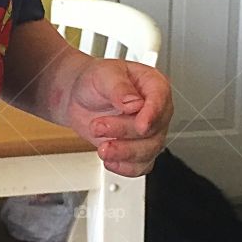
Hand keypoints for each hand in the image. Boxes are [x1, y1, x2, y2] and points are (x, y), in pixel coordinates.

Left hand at [62, 58, 172, 176]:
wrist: (80, 97)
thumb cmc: (96, 81)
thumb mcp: (103, 74)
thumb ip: (119, 87)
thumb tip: (133, 102)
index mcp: (153, 85)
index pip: (161, 99)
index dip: (153, 114)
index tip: (141, 125)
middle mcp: (156, 110)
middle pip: (153, 130)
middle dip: (124, 132)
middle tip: (98, 126)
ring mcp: (149, 132)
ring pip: (149, 151)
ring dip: (123, 152)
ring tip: (102, 147)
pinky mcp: (138, 150)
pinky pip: (140, 166)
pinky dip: (125, 167)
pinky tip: (110, 160)